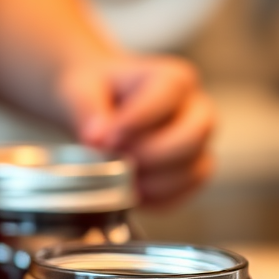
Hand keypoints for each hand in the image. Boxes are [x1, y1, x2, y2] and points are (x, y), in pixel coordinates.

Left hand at [57, 55, 215, 205]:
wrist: (97, 106)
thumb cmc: (94, 93)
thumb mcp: (80, 92)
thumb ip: (87, 111)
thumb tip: (97, 138)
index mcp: (172, 79)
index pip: (168, 95)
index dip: (136, 122)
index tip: (104, 140)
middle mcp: (194, 109)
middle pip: (194, 135)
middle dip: (151, 154)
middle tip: (114, 162)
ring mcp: (197, 143)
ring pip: (196, 168)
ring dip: (154, 182)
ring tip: (118, 180)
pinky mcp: (189, 172)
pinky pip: (186, 192)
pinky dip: (158, 199)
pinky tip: (129, 194)